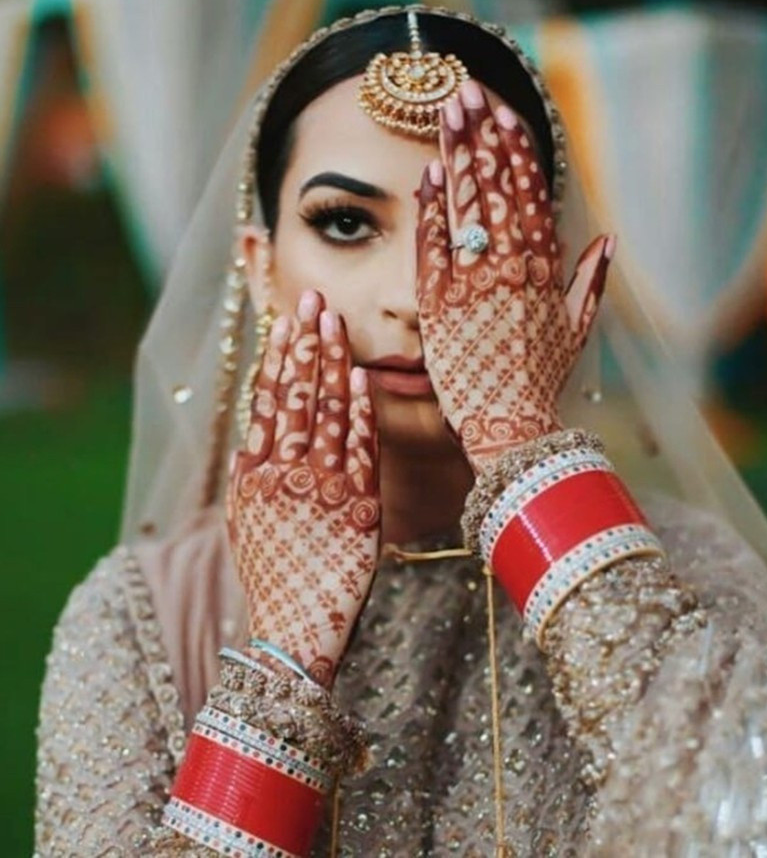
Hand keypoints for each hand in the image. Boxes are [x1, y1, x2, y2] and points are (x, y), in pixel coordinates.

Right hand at [226, 290, 379, 687]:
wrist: (294, 630)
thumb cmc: (272, 576)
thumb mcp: (245, 523)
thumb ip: (249, 476)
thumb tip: (253, 432)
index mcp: (253, 476)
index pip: (267, 402)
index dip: (278, 357)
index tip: (287, 319)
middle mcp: (285, 475)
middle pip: (296, 397)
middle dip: (306, 344)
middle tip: (313, 299)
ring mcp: (322, 489)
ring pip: (326, 415)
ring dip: (331, 365)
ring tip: (335, 322)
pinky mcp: (358, 507)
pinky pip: (360, 451)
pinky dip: (360, 413)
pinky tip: (360, 378)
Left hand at [416, 81, 612, 472]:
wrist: (511, 427)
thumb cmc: (542, 382)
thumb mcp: (576, 332)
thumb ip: (591, 282)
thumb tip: (607, 240)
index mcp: (545, 272)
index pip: (531, 198)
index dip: (516, 152)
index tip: (504, 113)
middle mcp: (512, 271)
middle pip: (497, 191)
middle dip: (482, 137)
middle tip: (466, 91)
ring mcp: (475, 286)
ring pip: (468, 210)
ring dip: (457, 156)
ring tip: (448, 113)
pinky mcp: (440, 308)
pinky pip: (435, 251)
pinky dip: (433, 213)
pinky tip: (428, 175)